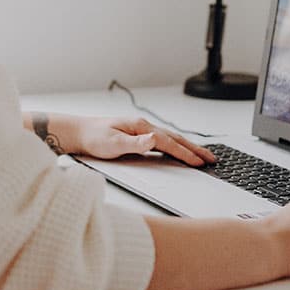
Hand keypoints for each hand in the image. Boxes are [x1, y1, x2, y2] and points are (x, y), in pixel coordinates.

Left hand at [72, 116, 216, 166]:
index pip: (168, 142)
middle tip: (211, 158)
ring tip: (202, 156)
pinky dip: (175, 147)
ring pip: (170, 140)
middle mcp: (143, 127)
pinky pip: (163, 143)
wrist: (78, 133)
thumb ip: (134, 142)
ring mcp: (141, 131)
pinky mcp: (137, 137)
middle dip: (194, 149)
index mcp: (140, 127)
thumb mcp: (112, 143)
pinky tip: (179, 152)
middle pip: (174, 138)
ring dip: (187, 148)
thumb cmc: (93, 137)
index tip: (199, 162)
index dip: (185, 153)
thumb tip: (154, 139)